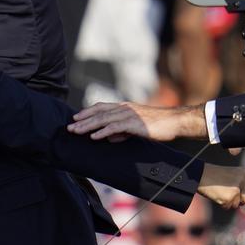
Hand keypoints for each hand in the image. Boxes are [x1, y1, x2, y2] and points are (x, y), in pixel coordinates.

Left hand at [68, 102, 206, 141]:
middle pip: (98, 113)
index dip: (87, 112)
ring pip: (103, 119)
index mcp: (124, 107)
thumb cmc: (157, 125)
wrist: (175, 122)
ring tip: (76, 132)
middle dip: (82, 120)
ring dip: (88, 126)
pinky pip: (115, 127)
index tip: (75, 118)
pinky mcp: (134, 123)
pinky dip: (103, 132)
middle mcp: (124, 108)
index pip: (101, 107)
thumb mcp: (136, 128)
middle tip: (69, 127)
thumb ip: (122, 131)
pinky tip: (94, 137)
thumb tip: (108, 137)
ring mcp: (129, 115)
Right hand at [197, 163, 244, 210]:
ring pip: (238, 204)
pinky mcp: (231, 196)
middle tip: (229, 193)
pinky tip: (217, 195)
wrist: (199, 175)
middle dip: (242, 201)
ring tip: (219, 192)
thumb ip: (241, 188)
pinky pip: (229, 206)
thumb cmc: (213, 177)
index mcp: (244, 172)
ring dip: (230, 202)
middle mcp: (244, 179)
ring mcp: (238, 188)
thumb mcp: (230, 179)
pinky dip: (223, 204)